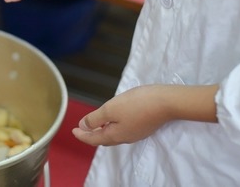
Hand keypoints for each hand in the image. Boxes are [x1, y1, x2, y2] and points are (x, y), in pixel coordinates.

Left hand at [72, 84, 218, 146]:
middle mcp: (126, 137)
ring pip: (114, 134)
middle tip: (82, 128)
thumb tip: (84, 126)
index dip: (82, 135)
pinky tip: (114, 117)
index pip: (94, 139)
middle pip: (104, 139)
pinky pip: (123, 129)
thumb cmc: (137, 104)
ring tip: (95, 122)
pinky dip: (113, 125)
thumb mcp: (111, 109)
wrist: (167, 102)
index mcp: (115, 135)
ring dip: (102, 129)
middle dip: (91, 134)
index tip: (73, 130)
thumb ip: (96, 118)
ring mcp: (136, 132)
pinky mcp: (144, 125)